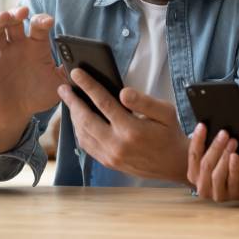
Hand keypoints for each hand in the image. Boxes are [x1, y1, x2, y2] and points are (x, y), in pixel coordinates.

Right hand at [0, 7, 65, 154]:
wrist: (19, 114)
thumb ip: (70, 73)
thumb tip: (82, 65)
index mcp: (37, 47)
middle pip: (15, 23)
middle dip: (17, 13)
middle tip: (23, 11)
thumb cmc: (40, 95)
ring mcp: (3, 56)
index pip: (39, 27)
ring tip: (4, 17)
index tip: (48, 21)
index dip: (42, 20)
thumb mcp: (60, 84)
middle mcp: (19, 47)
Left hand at [58, 68, 188, 182]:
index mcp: (132, 129)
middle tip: (63, 87)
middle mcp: (117, 145)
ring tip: (70, 101)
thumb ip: (144, 101)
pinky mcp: (109, 162)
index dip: (88, 86)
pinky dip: (79, 131)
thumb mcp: (166, 112)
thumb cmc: (170, 133)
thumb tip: (123, 92)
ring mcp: (111, 156)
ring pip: (83, 134)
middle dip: (72, 101)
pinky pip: (87, 146)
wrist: (174, 164)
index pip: (103, 102)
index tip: (76, 73)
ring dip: (73, 116)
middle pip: (86, 119)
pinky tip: (79, 120)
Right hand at [187, 123, 238, 201]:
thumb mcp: (216, 156)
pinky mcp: (230, 198)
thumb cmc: (227, 165)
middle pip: (205, 164)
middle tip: (224, 133)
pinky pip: (231, 181)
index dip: (197, 139)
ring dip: (224, 156)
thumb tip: (209, 125)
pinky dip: (233, 168)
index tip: (202, 125)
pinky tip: (236, 156)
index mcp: (193, 174)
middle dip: (215, 147)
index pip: (193, 155)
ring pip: (216, 174)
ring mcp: (215, 194)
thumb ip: (210, 147)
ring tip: (233, 141)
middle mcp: (201, 186)